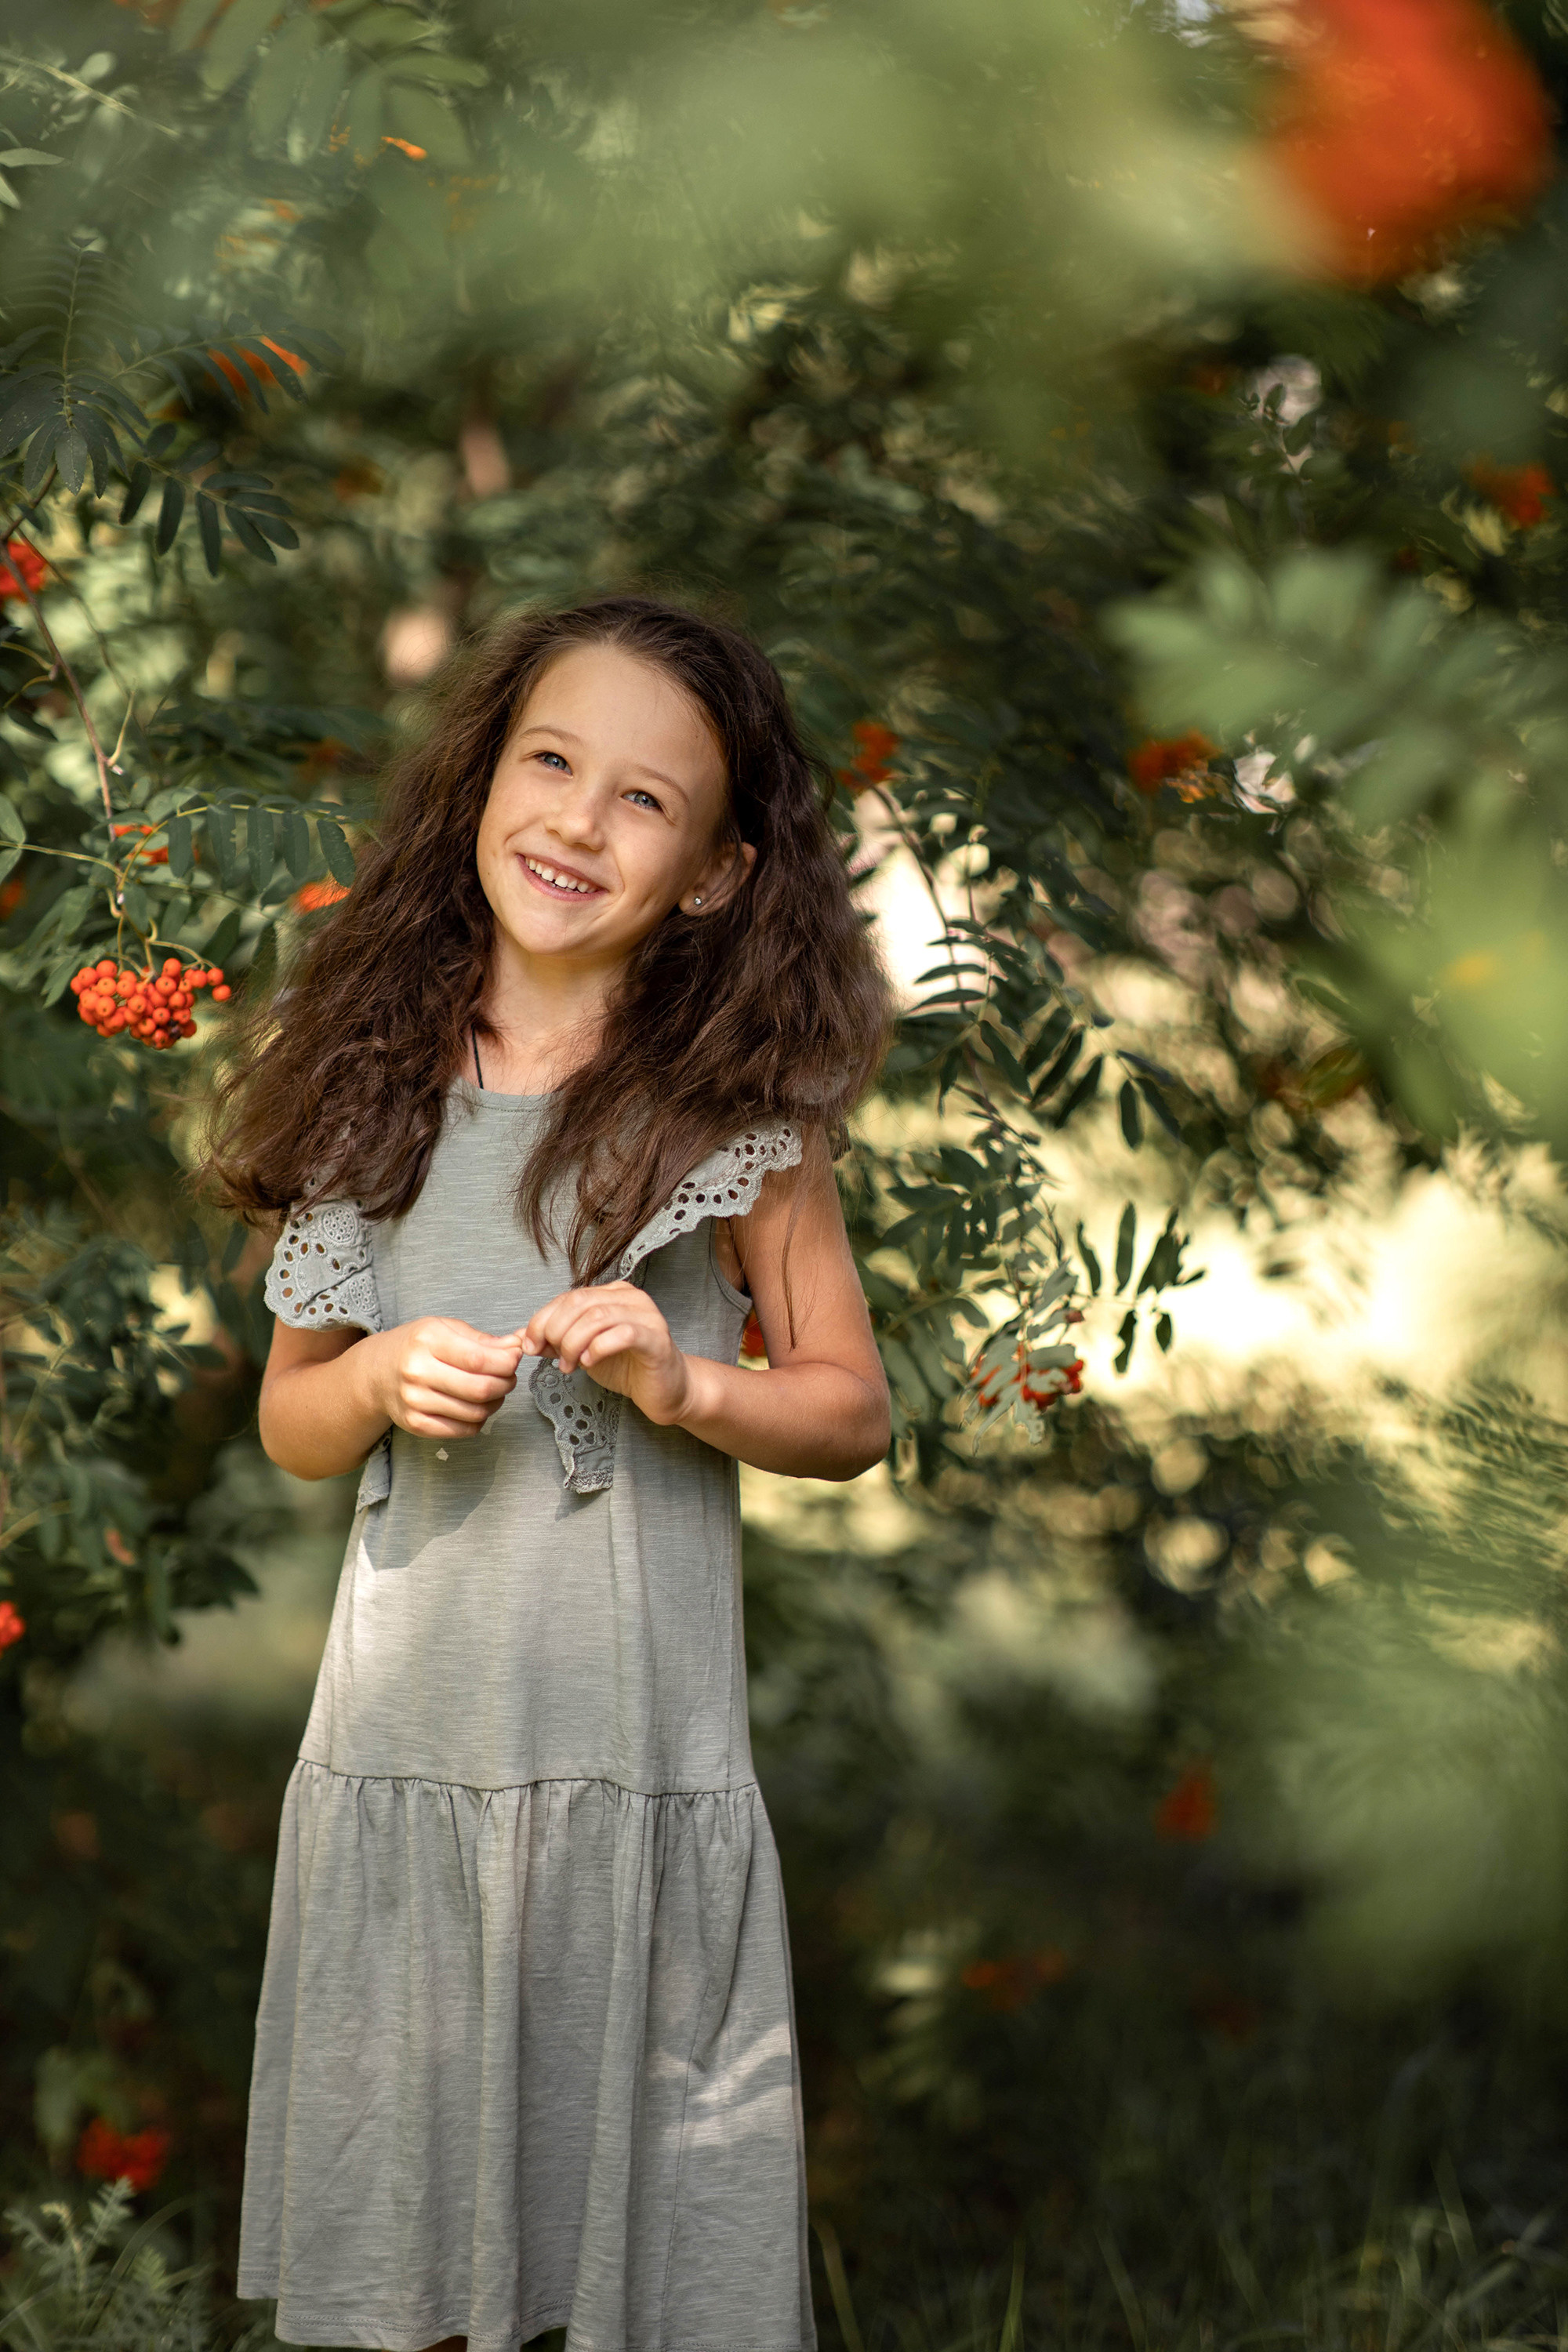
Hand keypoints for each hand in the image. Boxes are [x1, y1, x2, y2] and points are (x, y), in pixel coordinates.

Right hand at [363, 1316, 524, 1440]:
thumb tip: (519, 1344)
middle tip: (509, 1376)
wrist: (377, 1373)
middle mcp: (417, 1372)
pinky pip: (463, 1430)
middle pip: (480, 1388)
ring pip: (476, 1412)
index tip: (516, 1358)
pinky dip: (479, 1420)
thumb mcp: (445, 1329)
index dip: (507, 1362)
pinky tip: (477, 1406)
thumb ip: (484, 1339)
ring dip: (496, 1402)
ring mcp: (414, 1401)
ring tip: (494, 1390)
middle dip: (506, 1383)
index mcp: (427, 1341)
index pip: (479, 1359)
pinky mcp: (416, 1424)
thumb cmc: (417, 1346)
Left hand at [519, 1282, 691, 1425]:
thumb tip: (523, 1337)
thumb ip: (557, 1340)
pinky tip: (590, 1363)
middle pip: (579, 1303)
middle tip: (552, 1358)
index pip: (568, 1297)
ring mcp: (646, 1316)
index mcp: (612, 1294)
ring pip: (597, 1317)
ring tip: (569, 1366)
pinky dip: (597, 1349)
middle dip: (556, 1332)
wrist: (666, 1391)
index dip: (542, 1320)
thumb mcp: (583, 1351)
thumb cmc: (627, 1367)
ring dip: (573, 1344)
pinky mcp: (656, 1339)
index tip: (530, 1346)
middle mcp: (631, 1298)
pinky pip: (621, 1335)